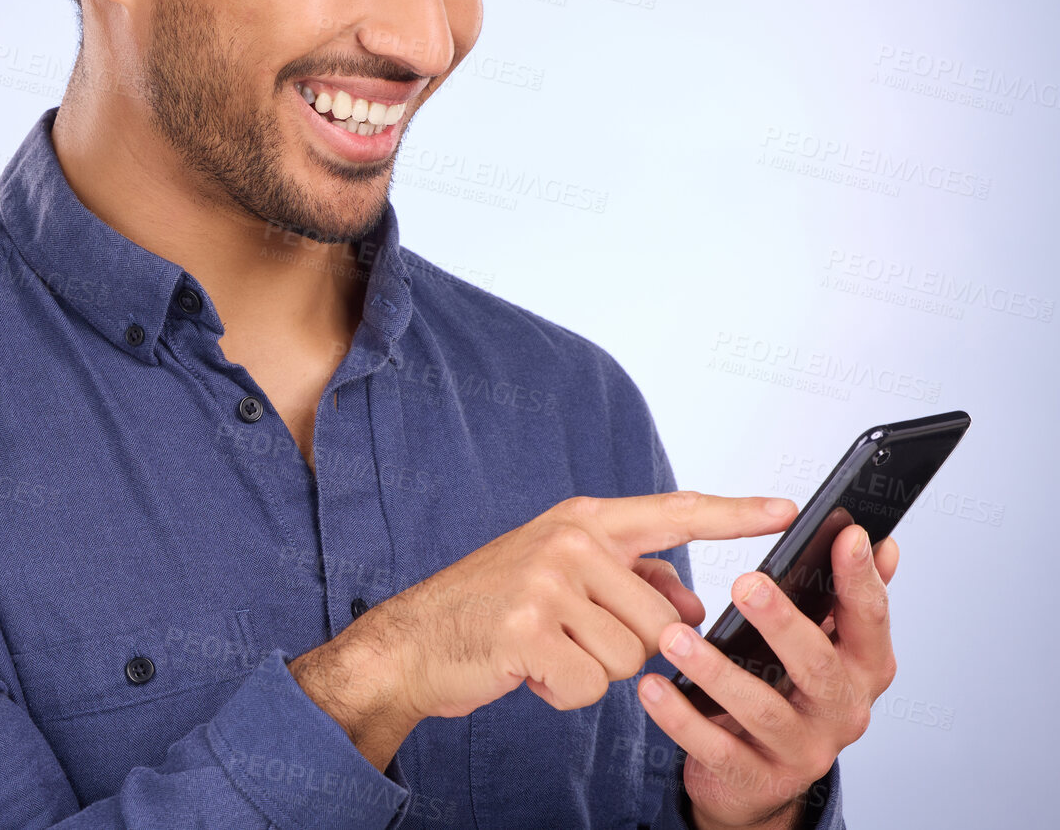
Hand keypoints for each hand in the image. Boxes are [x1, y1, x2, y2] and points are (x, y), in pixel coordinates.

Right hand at [356, 490, 797, 724]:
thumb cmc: (493, 608)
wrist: (414, 640)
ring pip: (631, 658)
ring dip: (592, 672)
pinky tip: (529, 670)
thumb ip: (629, 579)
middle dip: (626, 649)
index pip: (675, 512)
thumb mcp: (562, 575)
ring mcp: (548, 580)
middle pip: (662, 621)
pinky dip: (564, 693)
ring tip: (544, 650)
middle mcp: (570, 540)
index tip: (788, 510)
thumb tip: (691, 606)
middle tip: (568, 637)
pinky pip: (592, 685)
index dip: (736, 513)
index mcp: (583, 520)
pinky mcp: (528, 627)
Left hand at [638, 522, 899, 828]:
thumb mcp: (821, 644)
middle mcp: (843, 712)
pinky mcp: (758, 781)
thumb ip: (846, 598)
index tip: (845, 534)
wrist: (757, 779)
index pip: (870, 620)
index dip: (861, 578)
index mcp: (862, 670)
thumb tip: (881, 544)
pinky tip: (652, 687)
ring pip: (762, 709)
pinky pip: (717, 749)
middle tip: (744, 582)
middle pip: (818, 665)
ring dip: (715, 671)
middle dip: (782, 622)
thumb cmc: (786, 690)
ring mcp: (803, 751)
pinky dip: (681, 718)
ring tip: (673, 637)